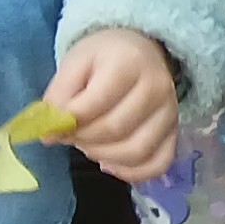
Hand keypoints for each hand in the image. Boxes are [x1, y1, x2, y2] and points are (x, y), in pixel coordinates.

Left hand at [46, 26, 181, 183]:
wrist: (140, 50)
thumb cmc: (102, 57)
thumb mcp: (73, 64)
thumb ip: (58, 96)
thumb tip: (49, 134)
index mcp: (128, 63)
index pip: (94, 104)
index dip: (67, 123)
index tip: (51, 126)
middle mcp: (157, 87)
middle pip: (115, 130)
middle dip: (83, 139)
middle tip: (69, 134)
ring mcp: (170, 112)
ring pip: (137, 151)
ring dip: (102, 156)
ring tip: (87, 145)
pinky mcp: (175, 132)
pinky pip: (158, 163)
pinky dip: (132, 172)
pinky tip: (109, 164)